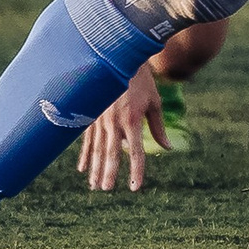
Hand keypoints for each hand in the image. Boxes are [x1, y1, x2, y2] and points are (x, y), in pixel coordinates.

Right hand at [77, 63, 164, 191]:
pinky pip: (87, 139)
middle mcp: (114, 122)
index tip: (135, 187)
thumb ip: (158, 127)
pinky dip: (84, 154)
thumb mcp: (154, 102)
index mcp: (132, 120)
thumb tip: (167, 148)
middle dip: (108, 173)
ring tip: (94, 186)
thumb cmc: (142, 81)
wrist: (119, 58)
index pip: (135, 152)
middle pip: (110, 154)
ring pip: (96, 149)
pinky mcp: (91, 115)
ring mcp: (100, 119)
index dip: (136, 170)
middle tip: (106, 190)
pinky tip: (81, 168)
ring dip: (94, 168)